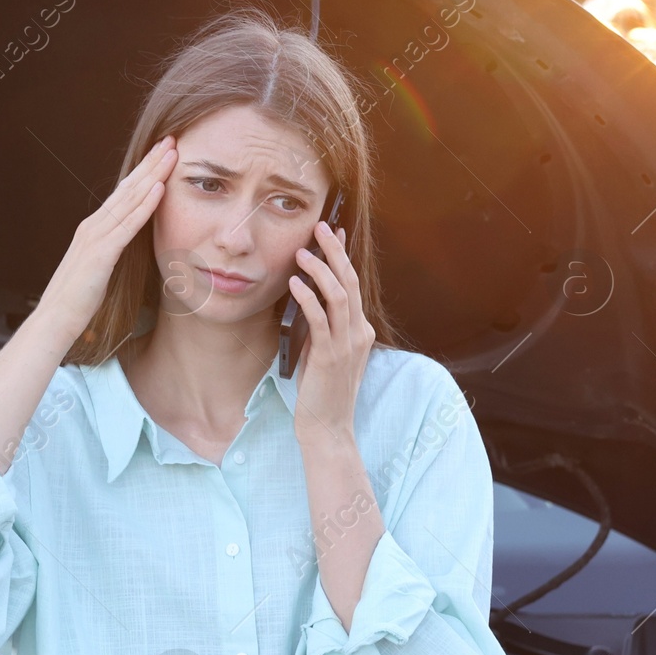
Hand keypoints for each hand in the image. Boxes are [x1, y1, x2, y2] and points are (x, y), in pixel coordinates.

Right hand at [36, 135, 176, 339]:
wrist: (55, 320)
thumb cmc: (78, 301)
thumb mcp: (99, 269)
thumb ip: (111, 253)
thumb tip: (126, 247)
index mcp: (94, 229)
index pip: (123, 194)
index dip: (143, 172)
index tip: (162, 154)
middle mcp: (93, 226)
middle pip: (128, 188)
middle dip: (150, 163)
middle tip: (171, 140)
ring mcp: (96, 237)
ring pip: (129, 199)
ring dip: (152, 175)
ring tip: (171, 154)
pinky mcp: (101, 253)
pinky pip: (128, 225)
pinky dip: (145, 205)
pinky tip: (160, 189)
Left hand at [288, 221, 372, 448]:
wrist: (328, 427)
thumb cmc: (322, 392)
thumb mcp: (325, 353)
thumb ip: (323, 328)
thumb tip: (307, 298)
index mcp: (361, 331)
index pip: (353, 285)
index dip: (343, 257)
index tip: (333, 233)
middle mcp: (359, 333)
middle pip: (350, 282)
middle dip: (335, 252)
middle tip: (321, 227)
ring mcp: (347, 344)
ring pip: (339, 295)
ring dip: (321, 269)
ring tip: (303, 251)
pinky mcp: (329, 355)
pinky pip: (320, 318)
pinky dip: (308, 297)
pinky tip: (294, 283)